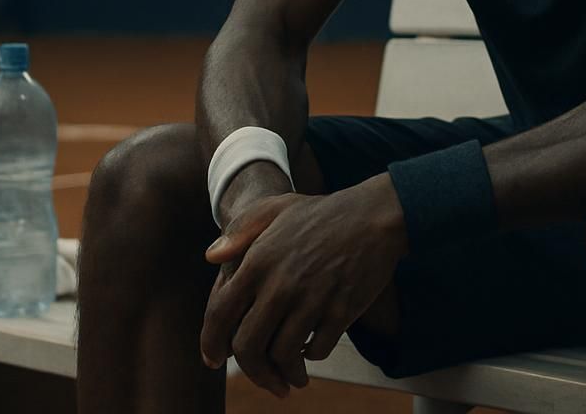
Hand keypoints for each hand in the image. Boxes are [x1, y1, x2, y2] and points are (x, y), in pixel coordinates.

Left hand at [199, 178, 406, 397]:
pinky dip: (311, 357)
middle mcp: (281, 284)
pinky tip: (310, 351)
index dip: (211, 343)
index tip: (214, 359)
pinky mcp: (341, 311)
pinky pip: (317, 350)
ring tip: (290, 376)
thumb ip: (240, 231)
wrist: (374, 216)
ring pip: (283, 355)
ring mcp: (312, 299)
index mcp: (258, 260)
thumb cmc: (322, 213)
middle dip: (252, 371)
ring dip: (284, 373)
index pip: (220, 314)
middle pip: (249, 346)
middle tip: (262, 377)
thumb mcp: (275, 208)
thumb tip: (211, 257)